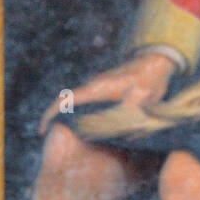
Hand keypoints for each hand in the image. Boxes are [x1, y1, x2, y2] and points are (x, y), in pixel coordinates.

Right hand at [39, 52, 176, 134]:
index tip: (42, 130)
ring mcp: (98, 85)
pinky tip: (89, 129)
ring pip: (76, 102)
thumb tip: (122, 128)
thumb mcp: (144, 95)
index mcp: (98, 88)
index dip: (51, 114)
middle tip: (50, 139)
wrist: (156, 60)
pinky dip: (80, 114)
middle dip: (54, 118)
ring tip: (68, 140)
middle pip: (66, 101)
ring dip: (67, 117)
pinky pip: (87, 102)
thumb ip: (131, 109)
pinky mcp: (104, 87)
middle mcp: (94, 85)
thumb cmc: (150, 78)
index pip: (67, 99)